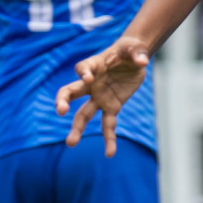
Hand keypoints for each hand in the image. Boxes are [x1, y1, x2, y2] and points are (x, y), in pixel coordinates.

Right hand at [55, 36, 152, 156]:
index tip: (86, 77)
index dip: (83, 73)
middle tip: (60, 110)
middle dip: (63, 101)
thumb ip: (138, 53)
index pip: (82, 68)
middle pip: (71, 92)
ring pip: (84, 114)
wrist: (134, 58)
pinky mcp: (111, 107)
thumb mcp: (135, 49)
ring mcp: (99, 97)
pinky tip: (109, 153)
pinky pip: (108, 125)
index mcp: (95, 65)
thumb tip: (142, 61)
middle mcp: (92, 83)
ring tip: (71, 143)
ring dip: (77, 128)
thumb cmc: (130, 51)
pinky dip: (109, 139)